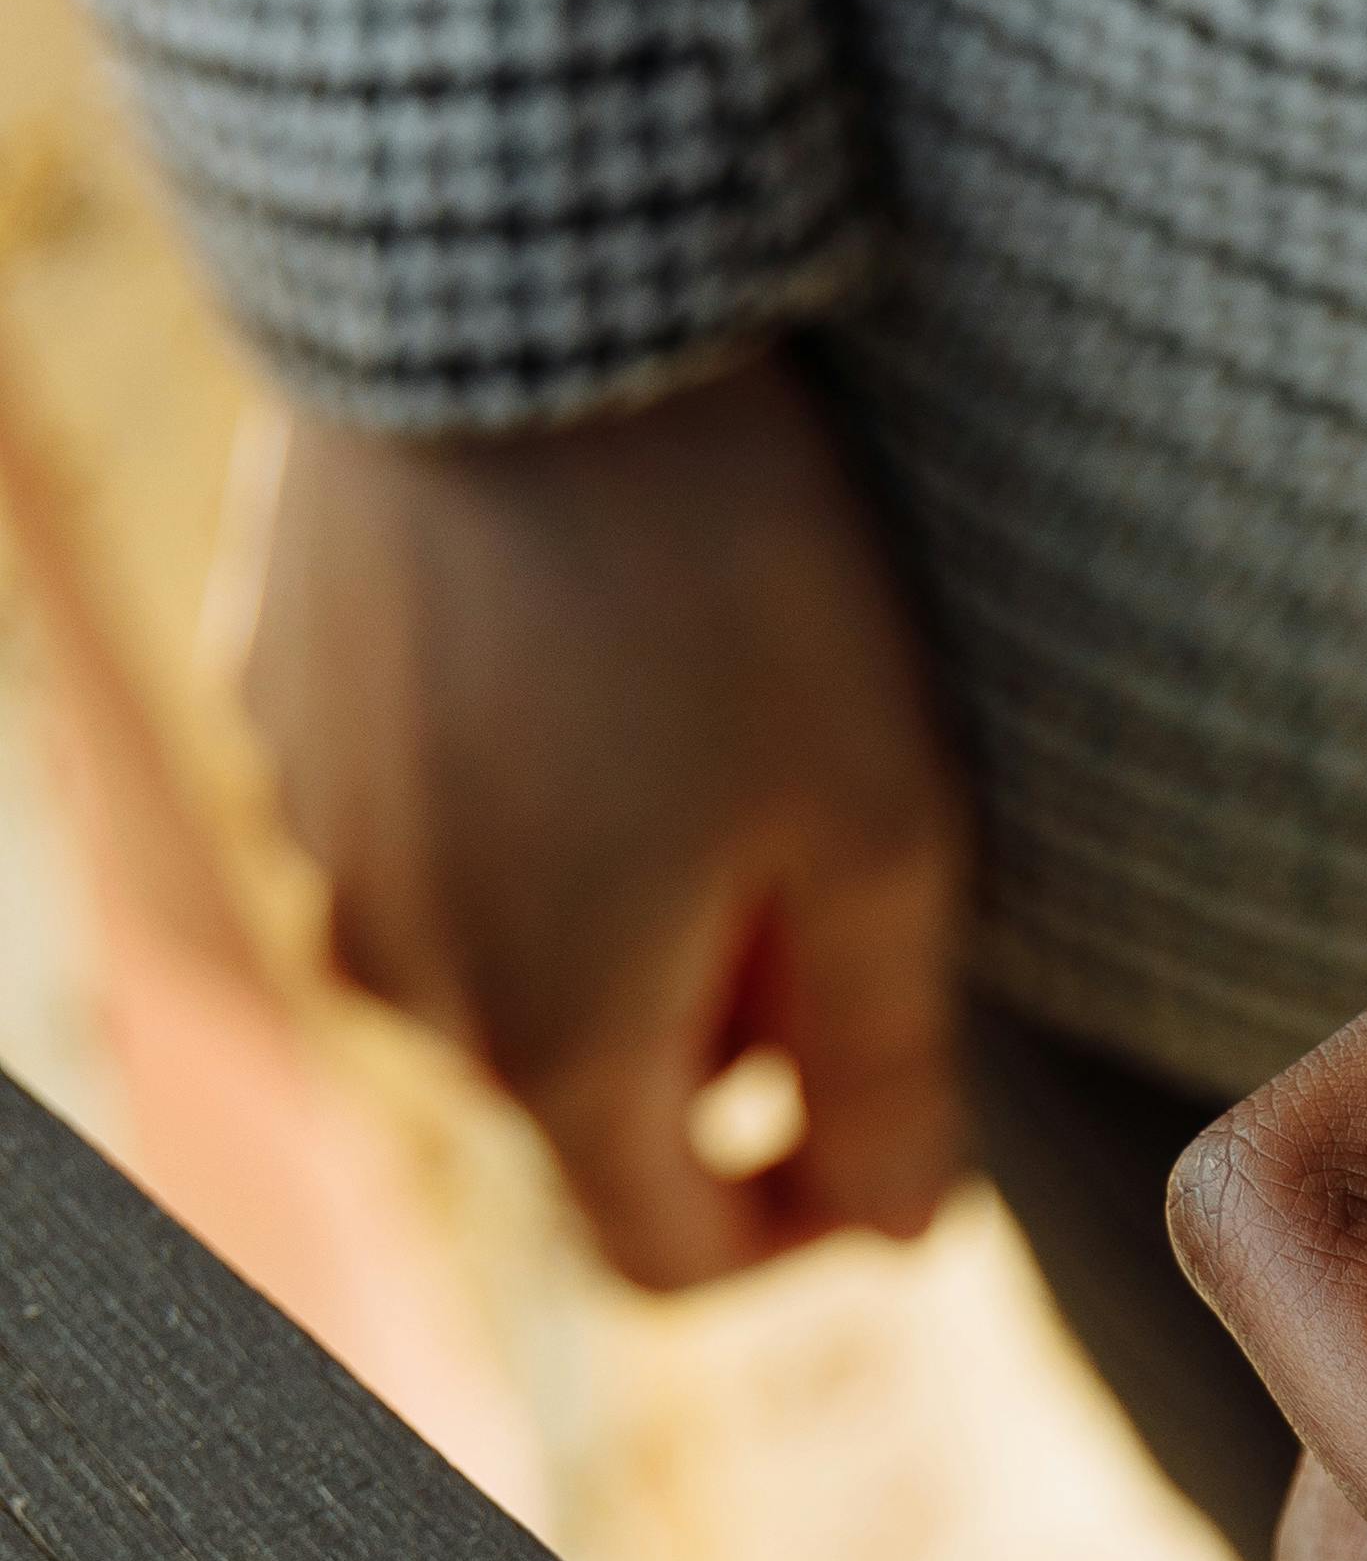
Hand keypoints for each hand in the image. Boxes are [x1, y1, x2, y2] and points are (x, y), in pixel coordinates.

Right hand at [245, 349, 970, 1285]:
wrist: (503, 301)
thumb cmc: (726, 573)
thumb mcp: (883, 833)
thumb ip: (891, 1068)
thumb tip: (897, 1229)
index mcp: (551, 1044)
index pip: (668, 1258)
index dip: (794, 1234)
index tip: (884, 1139)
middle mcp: (398, 978)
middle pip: (586, 1103)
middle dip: (721, 1046)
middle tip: (836, 879)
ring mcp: (313, 839)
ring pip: (497, 961)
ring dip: (619, 922)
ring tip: (728, 751)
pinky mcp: (274, 708)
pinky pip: (422, 824)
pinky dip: (526, 806)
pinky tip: (607, 661)